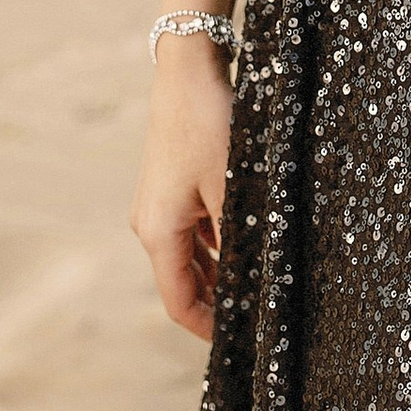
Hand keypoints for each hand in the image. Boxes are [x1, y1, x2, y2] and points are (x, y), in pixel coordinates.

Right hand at [131, 35, 231, 341]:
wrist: (190, 69)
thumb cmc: (210, 126)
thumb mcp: (233, 187)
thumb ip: (240, 239)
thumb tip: (255, 282)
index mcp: (158, 232)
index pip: (179, 302)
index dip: (210, 328)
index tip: (242, 342)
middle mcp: (151, 222)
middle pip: (183, 282)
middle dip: (219, 301)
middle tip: (259, 314)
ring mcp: (159, 203)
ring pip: (190, 256)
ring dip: (220, 272)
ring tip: (259, 283)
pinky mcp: (171, 184)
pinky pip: (193, 230)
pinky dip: (217, 244)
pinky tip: (248, 243)